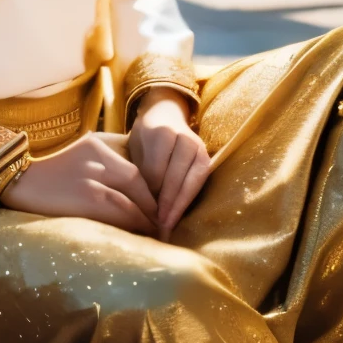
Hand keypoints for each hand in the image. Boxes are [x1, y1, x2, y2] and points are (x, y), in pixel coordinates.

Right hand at [1, 132, 157, 234]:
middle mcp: (98, 156)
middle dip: (154, 205)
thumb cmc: (48, 175)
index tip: (159, 205)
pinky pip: (121, 213)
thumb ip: (103, 160)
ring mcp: (93, 176)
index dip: (151, 188)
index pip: (136, 165)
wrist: (16, 184)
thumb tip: (137, 185)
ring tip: (156, 235)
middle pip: (139, 182)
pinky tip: (140, 237)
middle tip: (164, 223)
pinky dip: (135, 226)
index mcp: (97, 144)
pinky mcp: (88, 197)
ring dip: (148, 220)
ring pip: (133, 200)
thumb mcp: (78, 155)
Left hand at [127, 89, 210, 238]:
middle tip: (156, 228)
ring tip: (167, 226)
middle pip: (175, 179)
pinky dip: (188, 200)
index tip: (141, 213)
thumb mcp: (136, 148)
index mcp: (161, 132)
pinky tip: (178, 214)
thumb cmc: (146, 136)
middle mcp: (184, 138)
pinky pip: (200, 182)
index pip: (155, 171)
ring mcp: (198, 147)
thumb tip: (143, 206)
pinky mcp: (207, 157)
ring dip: (179, 207)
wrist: (166, 114)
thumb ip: (140, 171)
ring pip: (191, 182)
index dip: (148, 194)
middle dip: (165, 206)